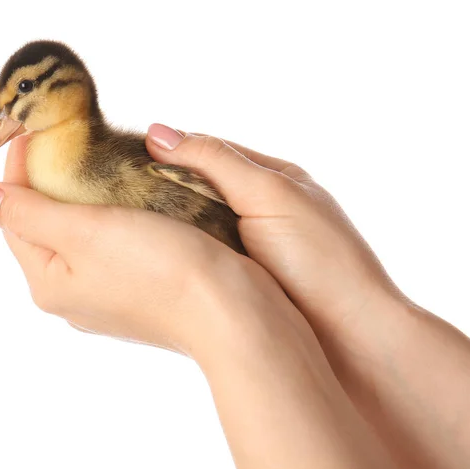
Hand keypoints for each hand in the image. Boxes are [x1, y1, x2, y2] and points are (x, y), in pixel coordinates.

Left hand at [0, 136, 267, 356]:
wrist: (231, 312)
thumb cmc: (164, 271)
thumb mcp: (87, 232)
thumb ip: (32, 213)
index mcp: (51, 283)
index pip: (17, 216)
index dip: (21, 169)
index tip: (38, 130)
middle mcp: (75, 294)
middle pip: (47, 226)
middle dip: (53, 182)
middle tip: (71, 141)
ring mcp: (109, 295)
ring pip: (82, 235)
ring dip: (85, 198)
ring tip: (100, 163)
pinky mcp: (141, 289)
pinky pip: (112, 245)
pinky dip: (113, 216)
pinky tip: (130, 199)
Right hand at [145, 124, 401, 338]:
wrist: (352, 336)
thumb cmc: (320, 261)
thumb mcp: (269, 195)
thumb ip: (215, 162)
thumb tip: (157, 131)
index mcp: (273, 178)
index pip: (210, 152)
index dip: (168, 152)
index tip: (122, 162)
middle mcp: (260, 208)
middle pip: (200, 189)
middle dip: (162, 190)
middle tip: (117, 199)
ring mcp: (250, 246)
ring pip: (197, 226)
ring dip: (168, 226)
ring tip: (128, 227)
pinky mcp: (242, 280)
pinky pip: (202, 258)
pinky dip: (180, 255)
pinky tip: (157, 259)